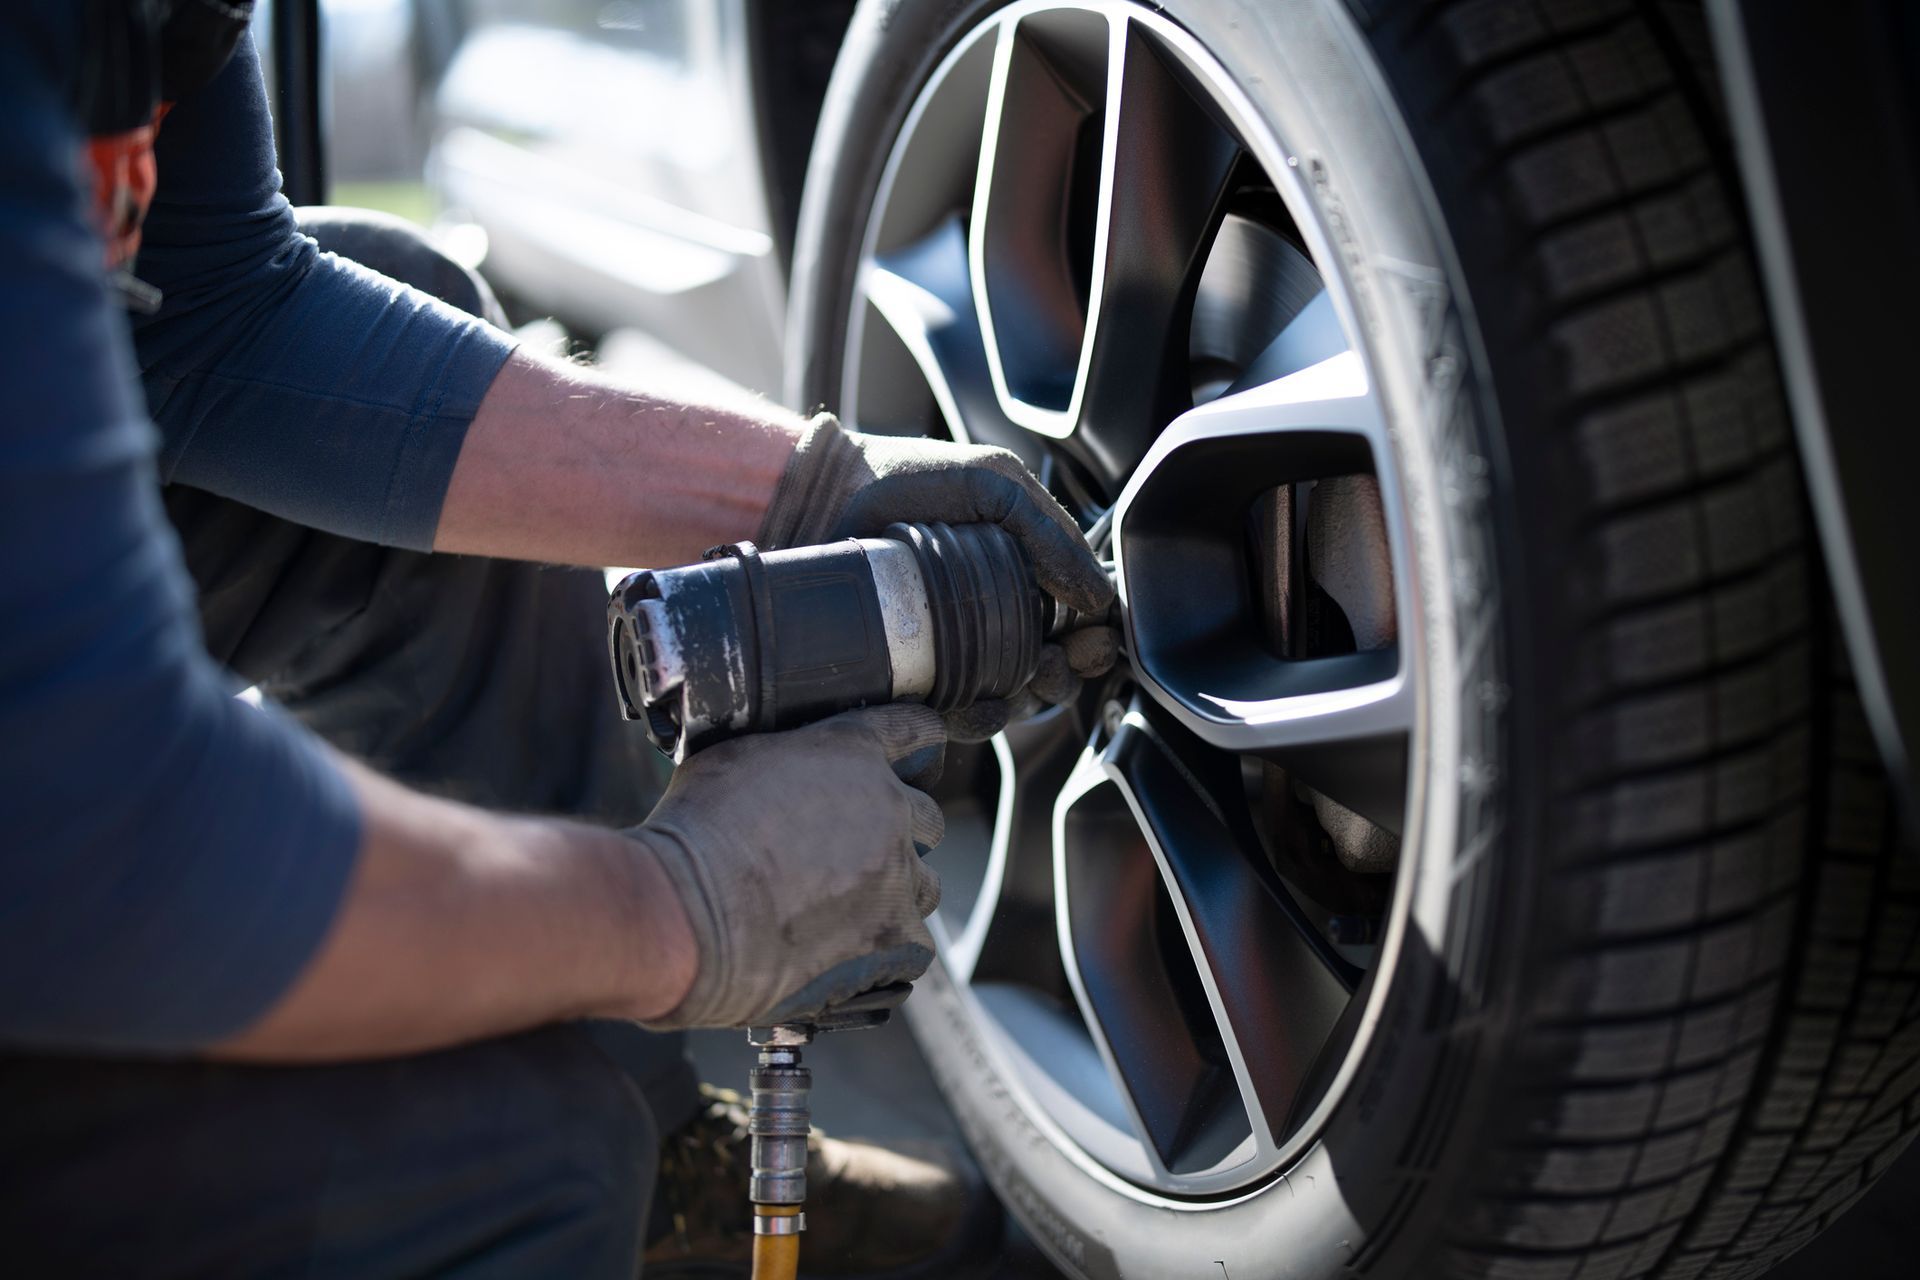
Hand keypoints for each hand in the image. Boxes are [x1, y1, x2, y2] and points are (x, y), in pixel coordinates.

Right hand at [625, 704, 947, 1028]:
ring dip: (895, 894)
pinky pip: (913, 946)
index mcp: (853, 754)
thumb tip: (783, 768)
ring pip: (924, 885)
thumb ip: (783, 756)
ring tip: (846, 911)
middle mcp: (889, 809)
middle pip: (928, 818)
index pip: (915, 733)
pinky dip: (887, 951)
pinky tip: (850, 953)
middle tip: (855, 854)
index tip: (920, 755)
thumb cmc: (694, 834)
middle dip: (899, 833)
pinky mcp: (892, 939)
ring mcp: (897, 877)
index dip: (920, 744)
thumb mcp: (731, 759)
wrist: (683, 913)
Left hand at [760, 415, 1118, 738]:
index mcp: (1022, 576)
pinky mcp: (912, 679)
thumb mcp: (993, 485)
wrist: (826, 496)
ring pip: (1011, 700)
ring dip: (1031, 701)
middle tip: (1059, 661)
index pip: (1074, 623)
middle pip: (1050, 670)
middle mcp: (992, 619)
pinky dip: (978, 720)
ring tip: (1027, 679)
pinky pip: (956, 718)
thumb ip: (1049, 533)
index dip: (1092, 639)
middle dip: (1067, 674)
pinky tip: (982, 706)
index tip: (1095, 640)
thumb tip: (1100, 596)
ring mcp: (952, 653)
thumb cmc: (909, 478)